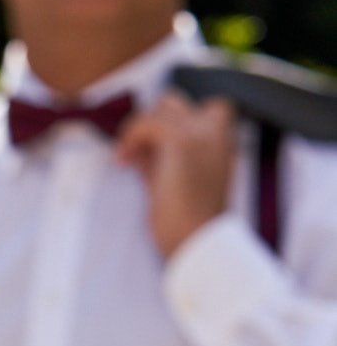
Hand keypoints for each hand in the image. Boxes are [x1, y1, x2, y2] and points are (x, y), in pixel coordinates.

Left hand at [115, 90, 236, 258]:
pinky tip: (123, 162)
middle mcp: (217, 130)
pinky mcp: (181, 141)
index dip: (171, 122)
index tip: (152, 149)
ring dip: (139, 130)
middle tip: (137, 156)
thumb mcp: (175, 176)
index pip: (204, 107)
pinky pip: (146, 123)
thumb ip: (161, 154)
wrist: (198, 243)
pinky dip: (130, 138)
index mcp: (223, 140)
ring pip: (161, 107)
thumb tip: (136, 142)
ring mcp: (201, 132)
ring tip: (129, 160)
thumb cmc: (186, 221)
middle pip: (174, 102)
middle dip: (151, 124)